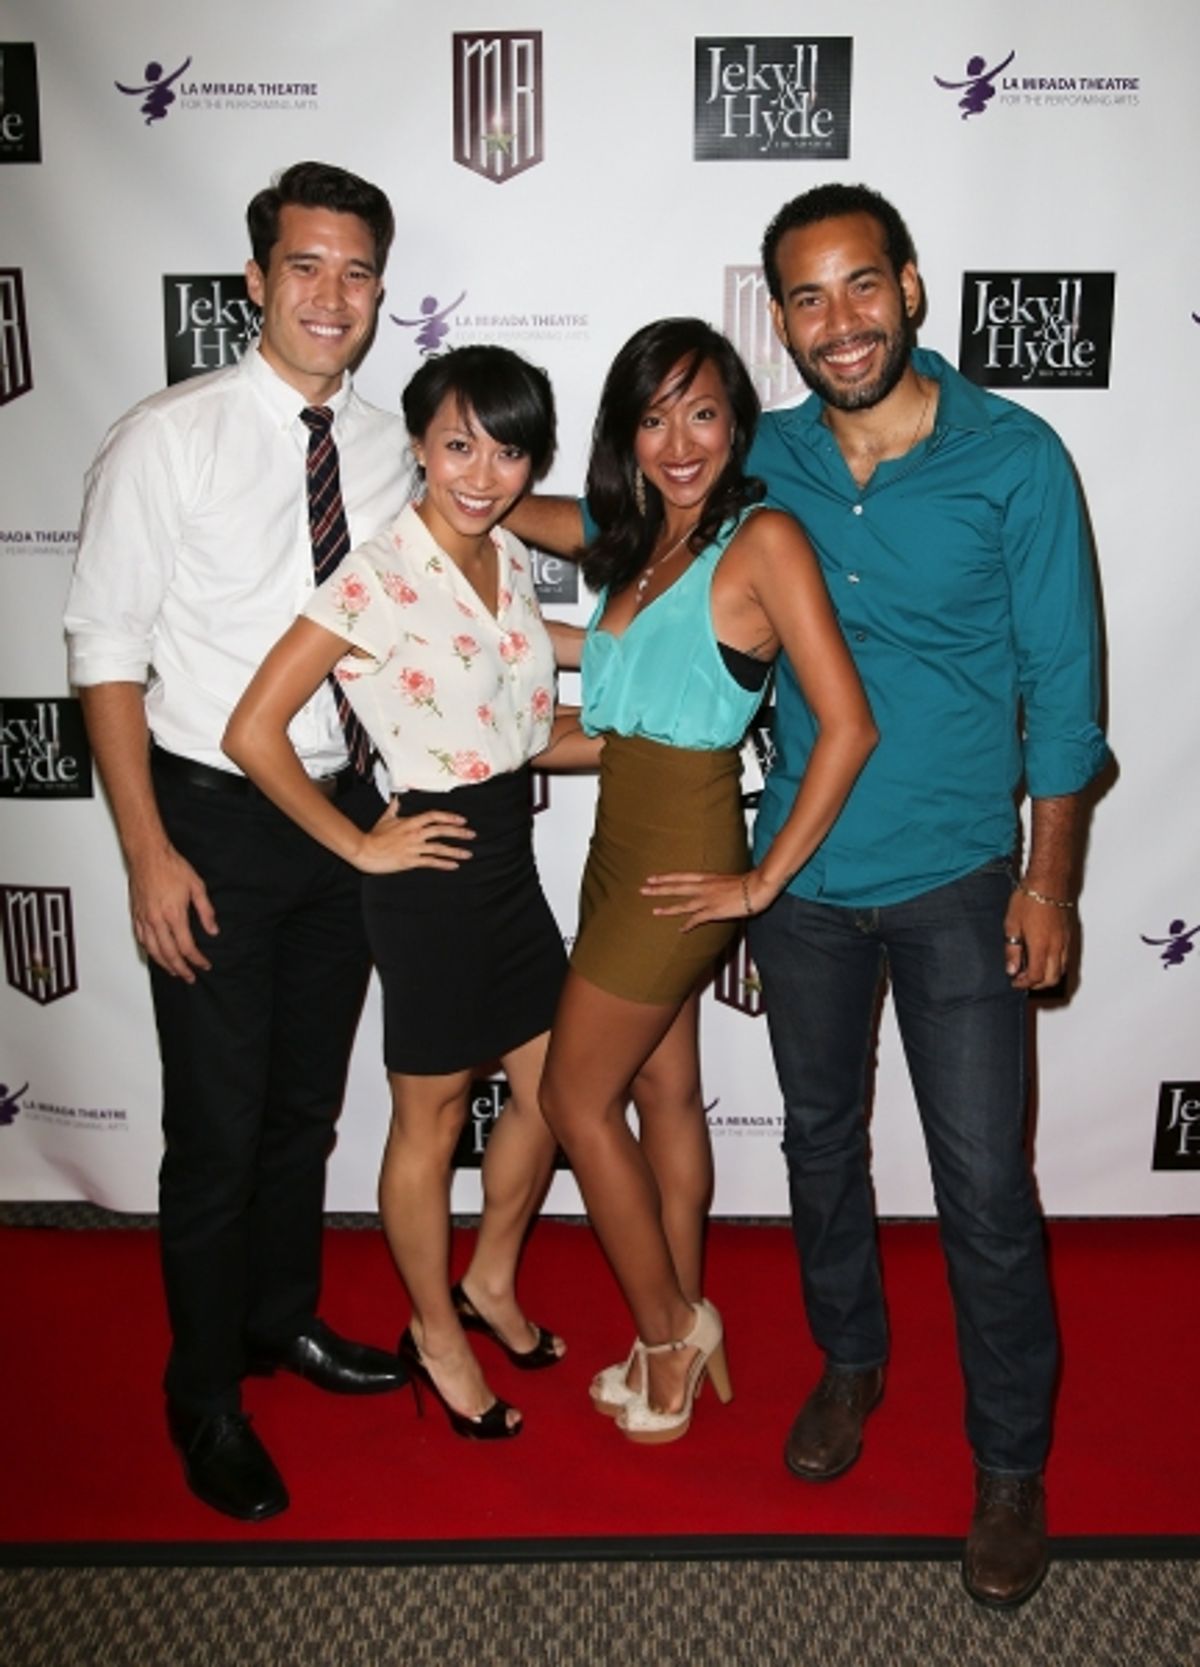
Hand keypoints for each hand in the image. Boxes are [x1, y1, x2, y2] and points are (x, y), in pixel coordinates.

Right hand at [128, 845, 217, 981]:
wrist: (147, 855)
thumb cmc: (171, 867)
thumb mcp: (197, 886)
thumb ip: (206, 911)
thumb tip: (213, 930)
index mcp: (174, 915)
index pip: (186, 947)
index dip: (196, 959)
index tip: (205, 964)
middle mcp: (156, 920)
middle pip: (169, 954)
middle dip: (181, 969)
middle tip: (190, 977)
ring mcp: (144, 918)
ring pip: (153, 950)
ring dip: (164, 964)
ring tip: (174, 971)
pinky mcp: (135, 914)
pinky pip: (141, 939)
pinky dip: (149, 951)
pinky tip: (155, 955)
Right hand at [355, 798, 474, 873]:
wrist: (365, 850)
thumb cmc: (374, 836)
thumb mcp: (386, 818)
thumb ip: (394, 808)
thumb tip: (397, 799)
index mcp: (410, 822)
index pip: (434, 816)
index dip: (449, 817)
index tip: (461, 820)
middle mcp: (415, 834)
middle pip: (441, 830)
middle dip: (459, 832)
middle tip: (472, 835)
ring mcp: (414, 847)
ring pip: (439, 848)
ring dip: (455, 851)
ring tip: (468, 854)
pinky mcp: (411, 861)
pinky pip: (431, 862)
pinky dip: (443, 864)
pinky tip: (454, 865)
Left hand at [640, 869, 775, 931]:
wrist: (757, 887)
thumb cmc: (748, 882)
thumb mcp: (728, 879)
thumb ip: (716, 884)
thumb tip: (713, 888)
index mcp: (707, 877)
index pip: (681, 876)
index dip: (665, 877)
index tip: (651, 878)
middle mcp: (704, 887)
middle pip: (676, 887)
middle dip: (658, 888)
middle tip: (643, 888)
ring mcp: (708, 899)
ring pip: (683, 903)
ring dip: (668, 908)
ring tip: (655, 911)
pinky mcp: (714, 911)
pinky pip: (697, 918)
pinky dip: (688, 924)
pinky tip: (681, 929)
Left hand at [1004, 889, 1071, 988]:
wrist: (1048, 882)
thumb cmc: (1030, 899)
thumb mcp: (1012, 924)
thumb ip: (1012, 949)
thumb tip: (1011, 968)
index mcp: (1041, 946)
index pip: (1036, 976)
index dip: (1024, 983)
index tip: (1015, 981)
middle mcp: (1056, 947)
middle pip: (1052, 979)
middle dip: (1037, 984)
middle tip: (1023, 979)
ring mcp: (1065, 941)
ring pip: (1061, 970)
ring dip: (1048, 976)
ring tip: (1032, 969)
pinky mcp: (1069, 935)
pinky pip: (1065, 958)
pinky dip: (1056, 965)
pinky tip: (1044, 958)